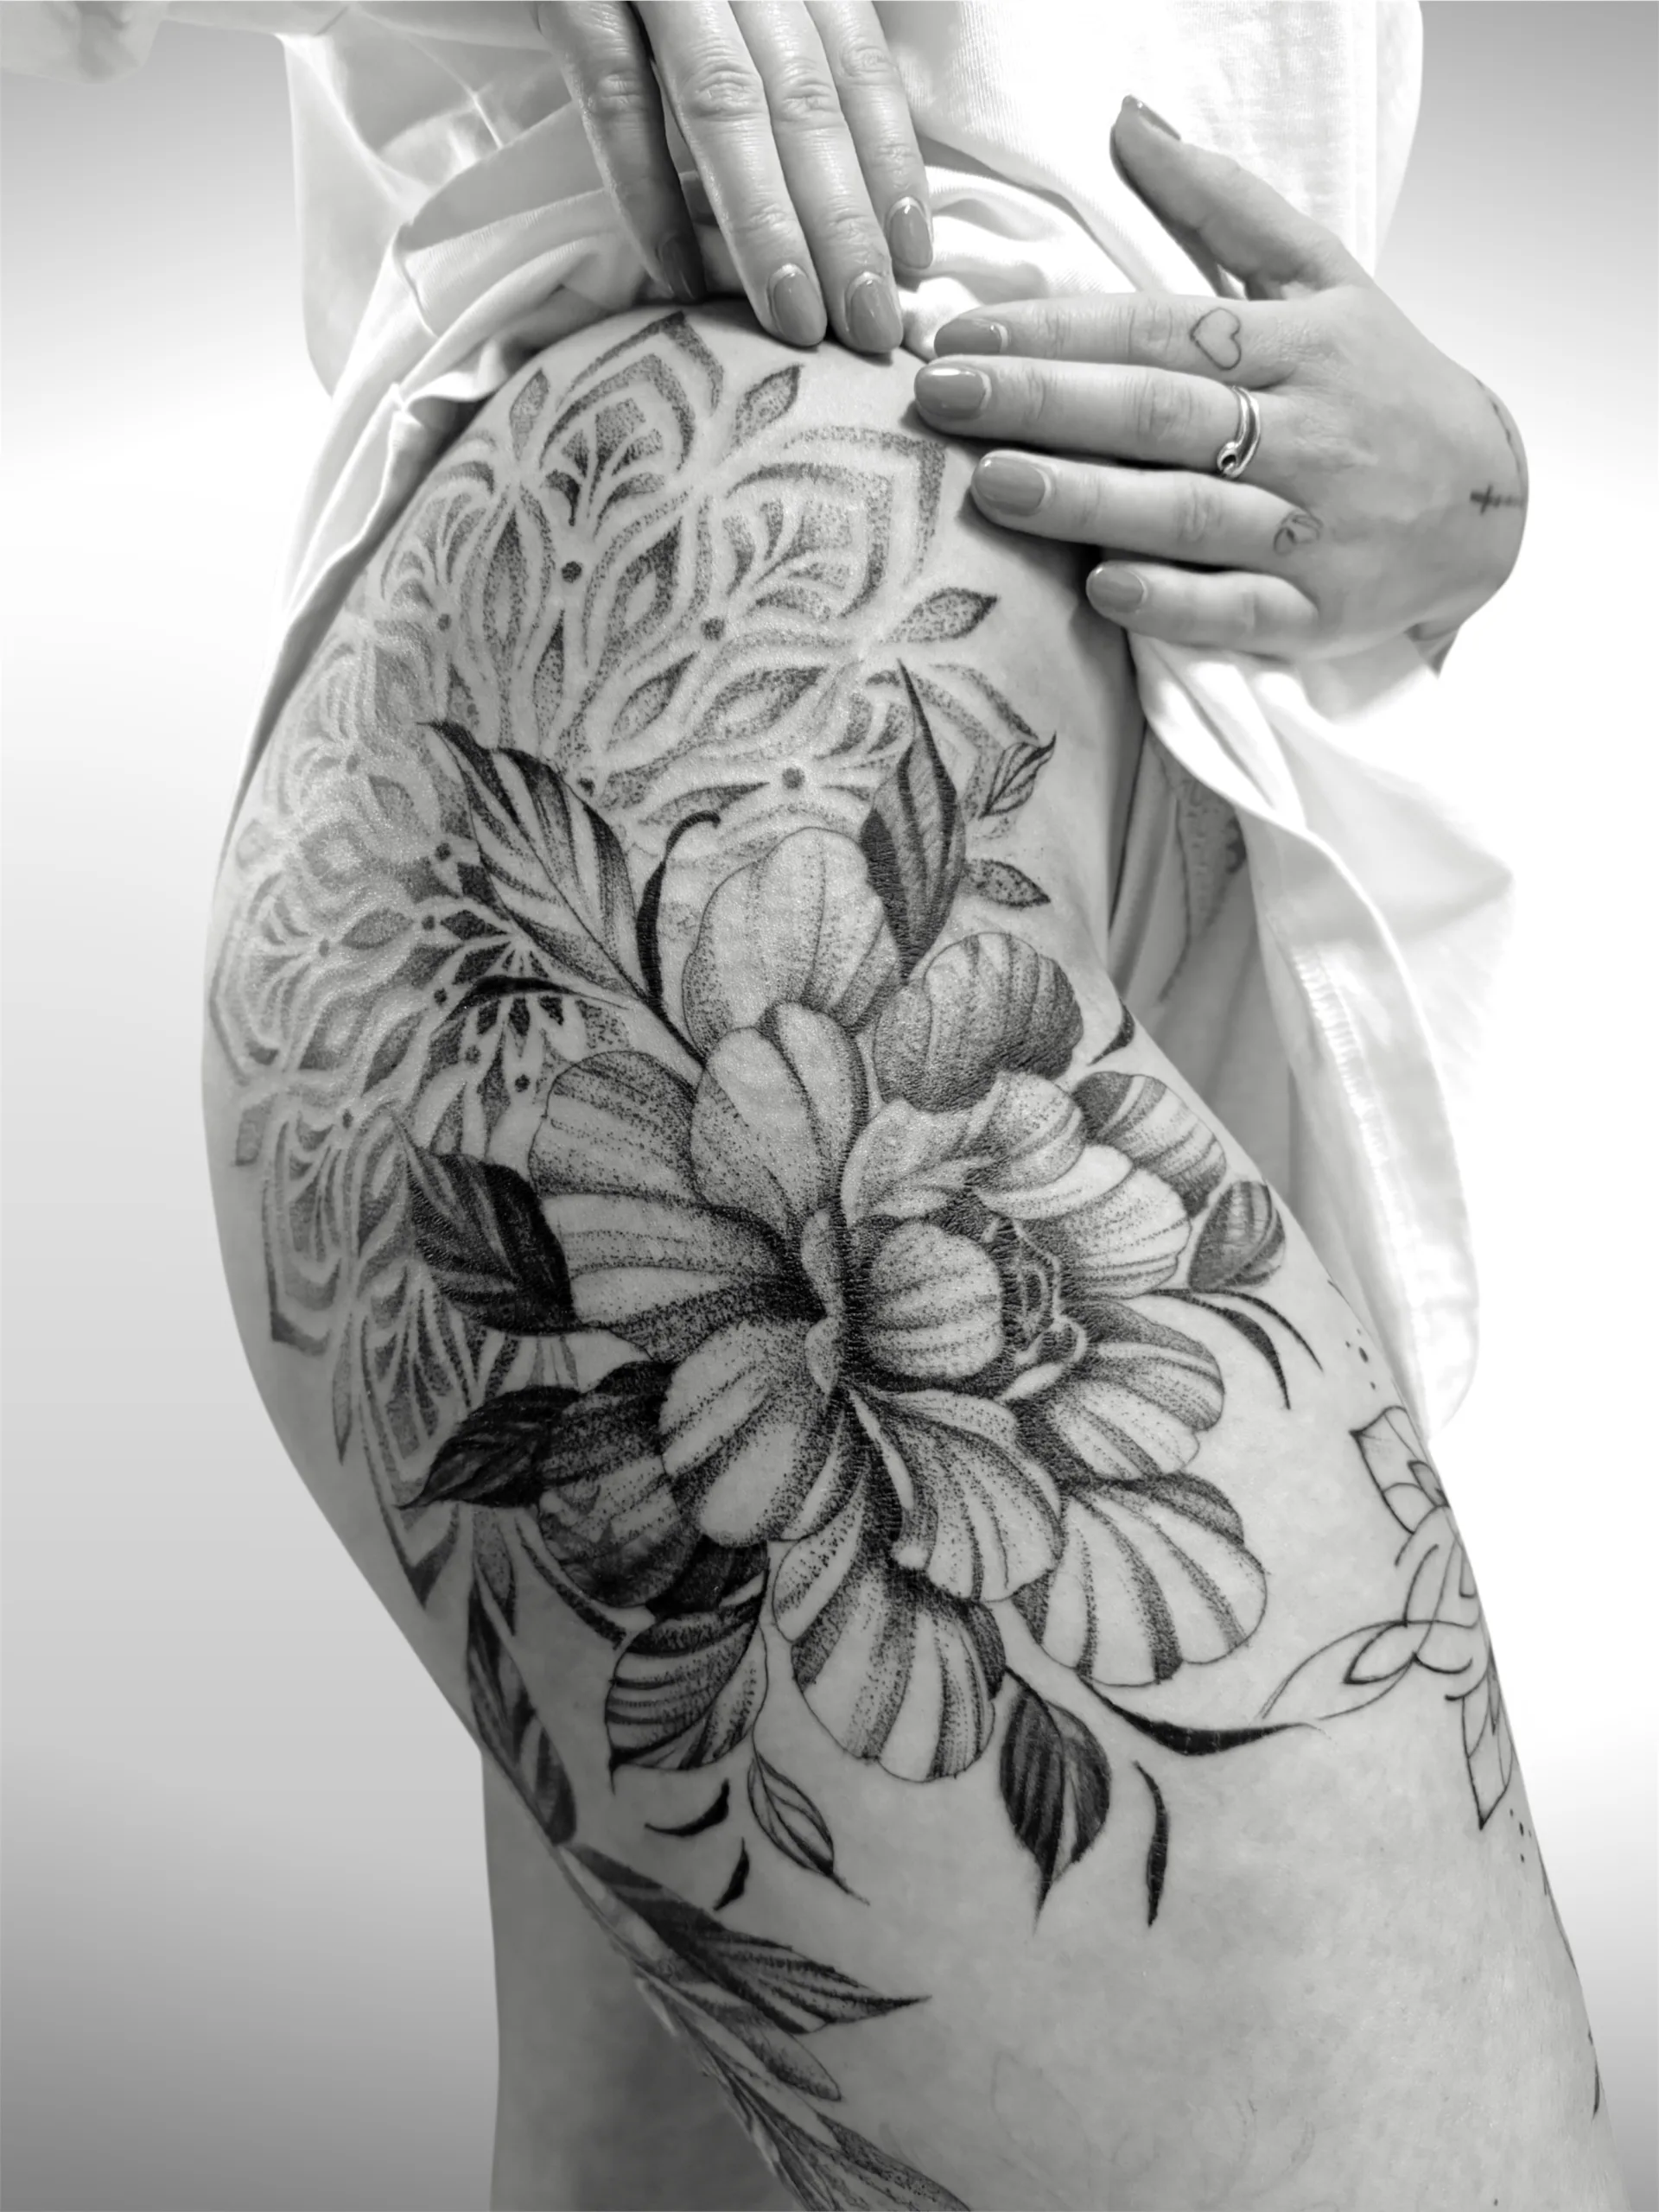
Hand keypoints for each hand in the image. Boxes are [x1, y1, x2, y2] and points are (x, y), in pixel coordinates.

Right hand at [536, 1, 931, 351]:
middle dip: (844, 224)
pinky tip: (681, 279)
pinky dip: (648, 194)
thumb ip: (786, 47)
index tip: (913, 260)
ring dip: (767, 226)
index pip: (854, 61)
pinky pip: (617, 101)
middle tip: (870, 329)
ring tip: (796, 324)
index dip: (890, 164)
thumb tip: (840, 185)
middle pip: (803, 100)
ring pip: (727, 105)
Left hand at [911, 98, 1527, 658]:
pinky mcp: (1317, 612)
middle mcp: (1305, 433)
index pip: (1160, 330)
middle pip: (1157, 414)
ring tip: (991, 484)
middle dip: (1044, 403)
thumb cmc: (1382, 385)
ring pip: (1186, 512)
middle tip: (942, 397)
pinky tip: (1099, 586)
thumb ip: (1224, 206)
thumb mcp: (1324, 278)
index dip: (1059, 330)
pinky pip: (1238, 610)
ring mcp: (1312, 530)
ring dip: (1086, 499)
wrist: (1490, 504)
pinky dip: (1171, 600)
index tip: (964, 333)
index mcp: (1297, 344)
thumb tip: (1130, 125)